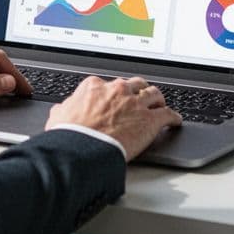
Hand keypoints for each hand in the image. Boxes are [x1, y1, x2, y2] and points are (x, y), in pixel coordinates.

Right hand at [46, 76, 182, 160]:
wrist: (82, 149)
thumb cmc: (69, 136)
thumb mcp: (58, 117)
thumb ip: (63, 110)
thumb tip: (61, 110)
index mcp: (95, 87)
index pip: (109, 84)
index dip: (114, 93)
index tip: (116, 98)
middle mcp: (117, 91)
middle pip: (135, 85)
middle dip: (138, 90)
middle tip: (140, 98)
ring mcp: (135, 104)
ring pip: (154, 94)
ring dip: (158, 99)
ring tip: (160, 105)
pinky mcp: (150, 120)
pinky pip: (168, 114)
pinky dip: (173, 117)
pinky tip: (175, 121)